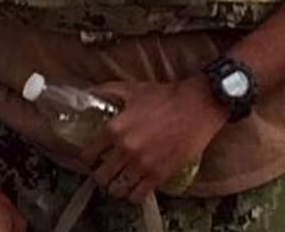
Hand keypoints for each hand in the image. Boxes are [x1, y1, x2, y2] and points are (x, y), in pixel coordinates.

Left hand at [81, 76, 227, 203]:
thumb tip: (90, 92)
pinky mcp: (159, 175)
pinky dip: (133, 194)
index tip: (92, 158)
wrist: (197, 106)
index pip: (89, 154)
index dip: (88, 158)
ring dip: (115, 186)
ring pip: (117, 189)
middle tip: (105, 170)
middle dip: (100, 174)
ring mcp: (142, 164)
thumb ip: (108, 91)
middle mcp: (125, 149)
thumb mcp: (132, 89)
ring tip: (118, 180)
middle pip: (101, 176)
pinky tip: (134, 186)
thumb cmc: (165, 96)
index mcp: (115, 128)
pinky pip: (137, 195)